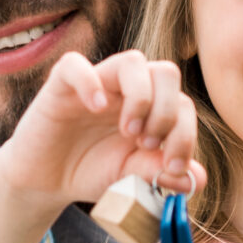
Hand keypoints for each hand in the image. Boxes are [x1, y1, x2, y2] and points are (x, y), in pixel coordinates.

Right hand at [0, 50, 200, 212]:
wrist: (46, 181)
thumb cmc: (91, 172)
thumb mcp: (130, 178)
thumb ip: (160, 174)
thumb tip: (197, 179)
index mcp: (150, 109)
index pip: (183, 103)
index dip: (186, 134)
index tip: (174, 167)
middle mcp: (127, 90)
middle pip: (166, 72)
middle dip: (166, 111)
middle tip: (146, 144)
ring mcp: (96, 83)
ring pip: (132, 61)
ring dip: (140, 98)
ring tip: (128, 132)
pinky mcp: (61, 85)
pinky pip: (75, 64)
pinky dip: (90, 82)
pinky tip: (95, 108)